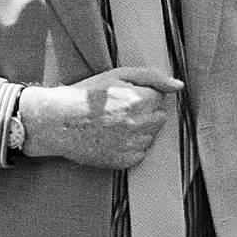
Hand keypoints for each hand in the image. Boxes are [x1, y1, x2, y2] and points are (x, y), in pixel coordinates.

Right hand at [20, 68, 183, 169]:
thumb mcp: (117, 75)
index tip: (125, 96)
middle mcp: (137, 125)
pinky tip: (113, 138)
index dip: (143, 95)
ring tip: (115, 124)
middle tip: (120, 110)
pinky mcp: (122, 161)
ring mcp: (130, 145)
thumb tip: (179, 86)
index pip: (159, 98)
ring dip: (139, 130)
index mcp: (138, 101)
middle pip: (159, 118)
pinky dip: (130, 147)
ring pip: (151, 137)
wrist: (57, 122)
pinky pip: (139, 154)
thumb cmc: (85, 97)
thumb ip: (152, 77)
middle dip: (145, 113)